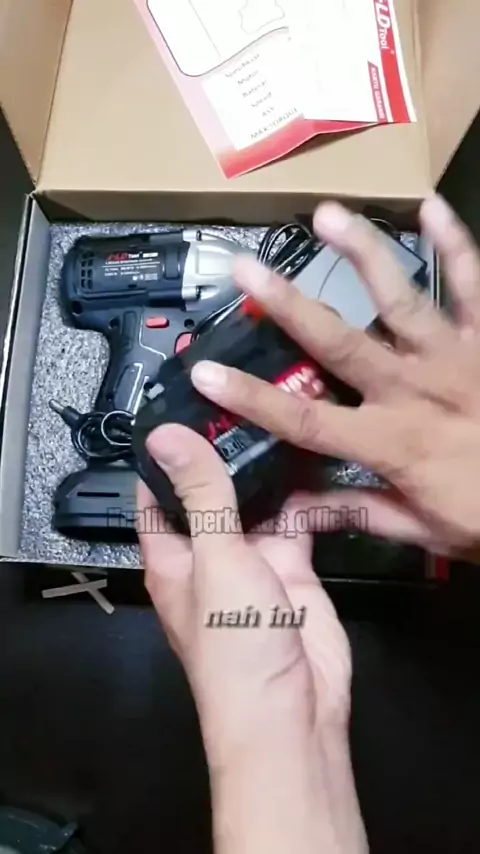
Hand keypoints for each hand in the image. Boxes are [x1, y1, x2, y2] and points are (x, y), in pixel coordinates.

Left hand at [137, 425, 366, 853]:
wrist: (293, 709)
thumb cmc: (234, 646)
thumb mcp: (214, 558)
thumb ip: (200, 494)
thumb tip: (165, 436)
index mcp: (171, 554)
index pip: (156, 493)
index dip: (164, 452)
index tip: (180, 404)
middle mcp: (208, 553)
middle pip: (211, 490)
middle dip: (224, 451)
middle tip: (242, 398)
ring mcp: (252, 559)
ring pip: (256, 501)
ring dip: (266, 469)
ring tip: (278, 417)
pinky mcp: (292, 567)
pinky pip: (297, 521)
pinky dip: (306, 496)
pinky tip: (314, 463)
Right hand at [191, 195, 479, 560]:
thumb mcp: (420, 530)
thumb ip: (356, 512)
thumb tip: (295, 509)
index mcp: (390, 443)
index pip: (303, 421)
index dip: (250, 397)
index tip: (205, 372)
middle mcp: (413, 391)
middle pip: (338, 345)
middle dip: (287, 307)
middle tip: (247, 270)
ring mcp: (453, 358)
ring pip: (400, 300)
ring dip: (361, 255)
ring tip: (327, 215)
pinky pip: (472, 284)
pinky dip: (454, 245)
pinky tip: (431, 208)